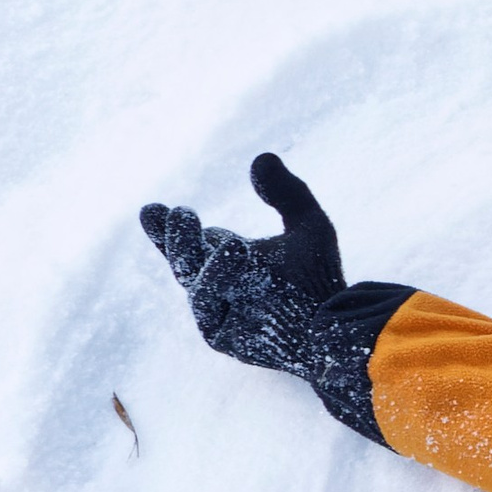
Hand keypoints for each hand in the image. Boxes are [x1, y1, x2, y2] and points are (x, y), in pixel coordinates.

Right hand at [141, 154, 349, 377]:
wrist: (336, 324)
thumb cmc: (321, 279)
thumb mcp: (308, 226)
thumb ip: (288, 193)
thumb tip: (263, 157)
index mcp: (224, 259)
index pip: (191, 240)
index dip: (168, 227)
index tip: (155, 210)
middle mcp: (215, 285)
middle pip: (183, 257)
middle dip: (174, 235)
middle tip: (171, 211)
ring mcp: (215, 311)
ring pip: (193, 276)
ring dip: (186, 248)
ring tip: (187, 217)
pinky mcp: (219, 335)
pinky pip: (210, 301)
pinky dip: (218, 273)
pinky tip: (233, 248)